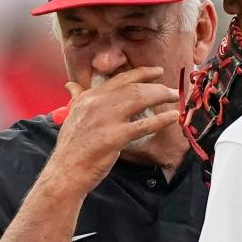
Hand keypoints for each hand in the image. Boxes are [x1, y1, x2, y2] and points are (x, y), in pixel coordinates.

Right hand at [49, 67, 178, 194]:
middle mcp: (98, 103)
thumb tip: (71, 86)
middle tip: (173, 89)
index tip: (157, 71)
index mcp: (90, 97)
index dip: (142, 73)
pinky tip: (173, 116)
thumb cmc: (71, 146)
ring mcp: (107, 119)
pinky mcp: (115, 137)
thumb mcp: (71, 116)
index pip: (120, 79)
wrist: (66, 170)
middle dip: (157, 86)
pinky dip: (161, 120)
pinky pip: (144, 125)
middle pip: (134, 87)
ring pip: (140, 100)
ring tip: (175, 98)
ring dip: (161, 96)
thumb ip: (76, 98)